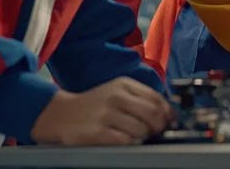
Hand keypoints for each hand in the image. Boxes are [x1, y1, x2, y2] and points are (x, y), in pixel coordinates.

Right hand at [30, 78, 174, 145]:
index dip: (167, 112)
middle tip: (156, 132)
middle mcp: (116, 97)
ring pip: (141, 129)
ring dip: (144, 137)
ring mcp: (106, 114)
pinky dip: (131, 143)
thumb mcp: (116, 92)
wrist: (60, 114)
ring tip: (137, 137)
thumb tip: (167, 114)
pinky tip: (125, 141)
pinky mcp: (97, 132)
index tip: (169, 122)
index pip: (156, 98)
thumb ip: (140, 98)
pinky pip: (126, 141)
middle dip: (159, 126)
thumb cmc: (94, 104)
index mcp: (123, 84)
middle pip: (152, 113)